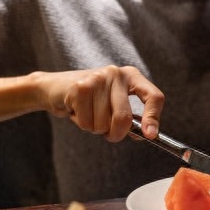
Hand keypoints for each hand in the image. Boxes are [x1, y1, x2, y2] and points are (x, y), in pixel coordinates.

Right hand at [34, 65, 163, 141]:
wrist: (55, 88)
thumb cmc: (91, 100)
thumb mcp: (115, 104)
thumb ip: (132, 118)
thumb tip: (148, 134)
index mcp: (132, 76)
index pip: (153, 96)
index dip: (153, 117)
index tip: (150, 135)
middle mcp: (116, 73)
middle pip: (124, 118)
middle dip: (115, 134)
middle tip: (108, 133)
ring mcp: (98, 78)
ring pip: (103, 124)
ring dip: (95, 128)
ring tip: (88, 113)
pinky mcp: (79, 87)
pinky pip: (87, 123)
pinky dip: (82, 124)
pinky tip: (77, 110)